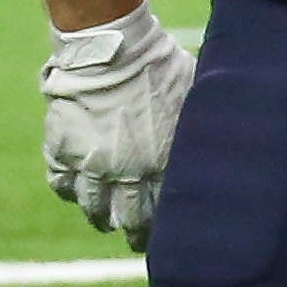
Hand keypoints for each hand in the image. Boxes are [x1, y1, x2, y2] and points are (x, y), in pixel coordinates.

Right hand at [39, 3, 193, 243]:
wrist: (111, 47)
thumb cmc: (159, 66)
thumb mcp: (192, 97)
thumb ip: (199, 127)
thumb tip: (225, 138)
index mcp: (161, 163)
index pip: (162, 214)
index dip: (162, 229)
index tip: (164, 235)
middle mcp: (125, 172)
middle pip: (127, 219)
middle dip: (133, 233)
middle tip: (135, 238)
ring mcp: (91, 163)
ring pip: (91, 207)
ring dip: (99, 216)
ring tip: (103, 219)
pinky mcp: (63, 148)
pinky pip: (60, 183)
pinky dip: (68, 189)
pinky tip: (75, 189)